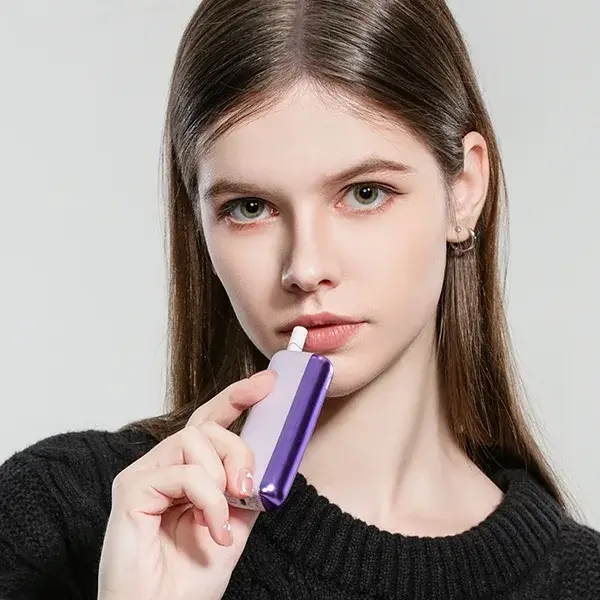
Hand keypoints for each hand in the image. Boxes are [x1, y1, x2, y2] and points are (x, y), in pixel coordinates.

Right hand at [97, 370, 275, 599]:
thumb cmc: (189, 577)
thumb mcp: (234, 522)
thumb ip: (245, 487)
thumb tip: (269, 456)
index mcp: (182, 471)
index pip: (208, 422)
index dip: (236, 397)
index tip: (266, 382)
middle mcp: (160, 466)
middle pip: (206, 427)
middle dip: (238, 451)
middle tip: (246, 488)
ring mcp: (142, 474)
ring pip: (194, 441)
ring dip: (221, 480)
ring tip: (221, 520)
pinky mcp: (131, 489)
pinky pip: (185, 474)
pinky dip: (209, 502)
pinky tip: (212, 531)